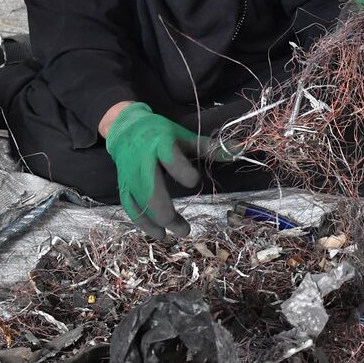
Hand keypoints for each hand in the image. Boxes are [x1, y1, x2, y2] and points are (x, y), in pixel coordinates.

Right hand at [103, 102, 210, 238]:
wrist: (125, 129)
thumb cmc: (160, 133)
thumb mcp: (183, 135)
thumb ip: (208, 147)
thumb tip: (239, 151)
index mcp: (161, 144)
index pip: (170, 159)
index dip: (183, 172)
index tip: (194, 180)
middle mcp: (143, 162)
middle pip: (151, 191)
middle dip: (167, 214)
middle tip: (185, 229)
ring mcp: (131, 176)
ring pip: (141, 204)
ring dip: (157, 223)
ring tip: (174, 233)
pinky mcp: (124, 186)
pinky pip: (131, 208)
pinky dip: (143, 223)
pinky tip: (159, 234)